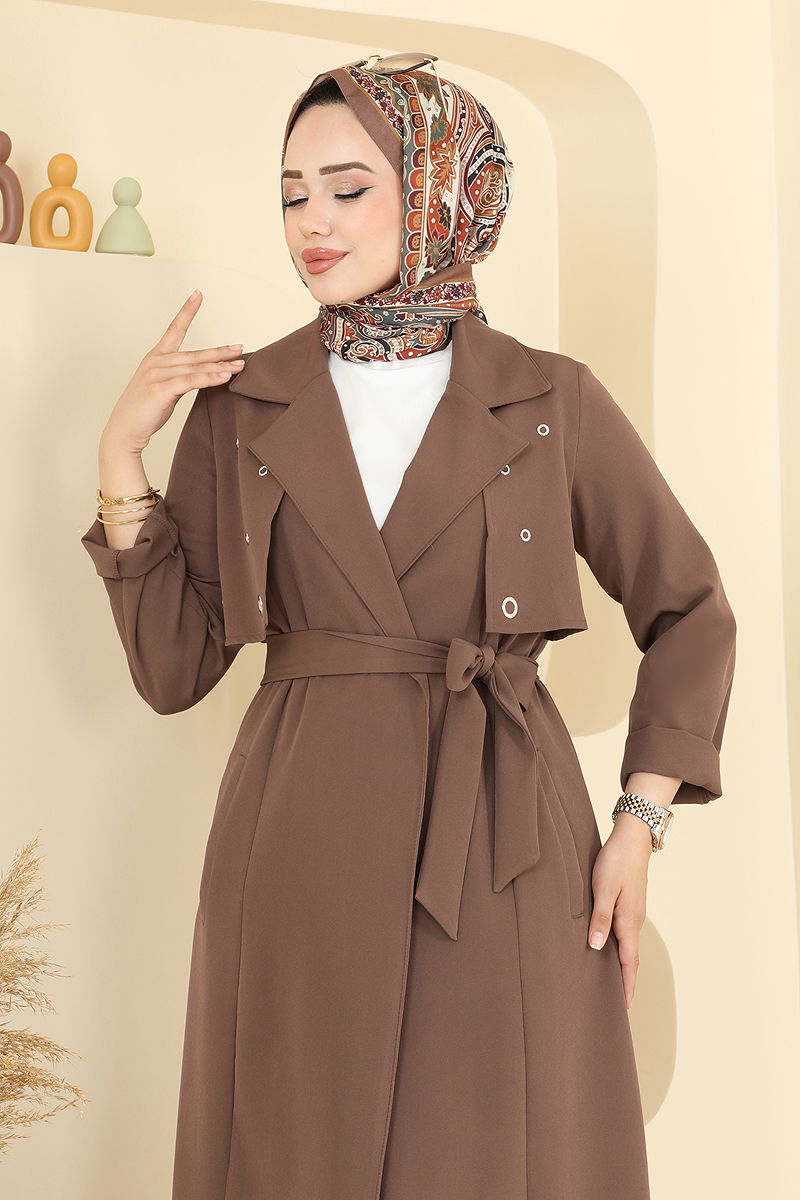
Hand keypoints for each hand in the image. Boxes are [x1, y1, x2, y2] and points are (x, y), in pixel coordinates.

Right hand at [100, 290, 245, 453]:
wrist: (124, 432)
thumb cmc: (144, 412)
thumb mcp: (164, 389)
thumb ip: (181, 378)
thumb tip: (203, 375)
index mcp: (155, 357)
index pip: (174, 329)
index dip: (186, 311)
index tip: (198, 294)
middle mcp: (156, 361)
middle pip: (195, 354)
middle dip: (220, 351)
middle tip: (240, 347)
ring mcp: (157, 374)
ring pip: (196, 367)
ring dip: (221, 366)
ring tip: (241, 365)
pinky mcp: (160, 389)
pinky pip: (191, 381)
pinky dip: (210, 378)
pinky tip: (225, 376)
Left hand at [587, 813, 651, 1009]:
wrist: (633, 837)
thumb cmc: (616, 861)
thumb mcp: (603, 888)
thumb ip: (599, 918)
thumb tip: (595, 947)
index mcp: (628, 921)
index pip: (629, 962)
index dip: (626, 986)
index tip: (624, 1009)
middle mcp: (634, 920)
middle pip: (631, 959)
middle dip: (626, 982)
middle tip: (619, 1006)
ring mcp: (633, 912)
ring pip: (628, 946)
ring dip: (623, 966)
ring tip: (612, 983)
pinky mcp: (629, 903)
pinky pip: (625, 933)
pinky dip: (620, 948)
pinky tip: (609, 948)